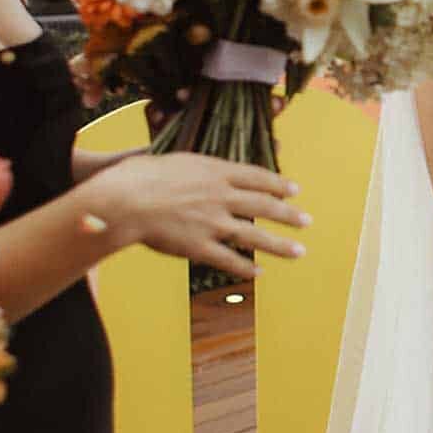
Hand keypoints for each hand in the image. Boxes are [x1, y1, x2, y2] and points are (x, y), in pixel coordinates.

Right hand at [85, 153, 309, 279]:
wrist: (125, 200)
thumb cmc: (140, 175)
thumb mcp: (174, 159)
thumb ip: (196, 167)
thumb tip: (205, 168)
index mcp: (215, 171)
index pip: (256, 177)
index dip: (278, 184)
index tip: (295, 190)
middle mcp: (220, 196)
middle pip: (264, 206)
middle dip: (289, 215)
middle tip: (307, 221)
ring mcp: (212, 223)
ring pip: (255, 236)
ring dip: (280, 245)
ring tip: (299, 252)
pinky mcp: (199, 247)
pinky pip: (228, 259)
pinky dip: (245, 267)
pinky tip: (258, 273)